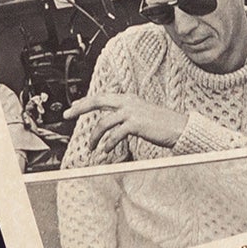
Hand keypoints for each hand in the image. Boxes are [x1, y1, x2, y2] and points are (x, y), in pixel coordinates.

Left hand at [63, 90, 186, 158]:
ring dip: (95, 137)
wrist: (179, 127)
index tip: (73, 106)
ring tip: (92, 147)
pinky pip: (115, 135)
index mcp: (128, 98)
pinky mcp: (136, 124)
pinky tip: (106, 150)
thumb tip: (109, 121)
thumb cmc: (161, 124)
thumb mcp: (141, 114)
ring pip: (103, 122)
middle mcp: (128, 102)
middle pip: (97, 100)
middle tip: (67, 114)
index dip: (85, 101)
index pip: (101, 97)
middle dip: (80, 107)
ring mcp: (132, 112)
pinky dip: (108, 144)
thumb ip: (125, 114)